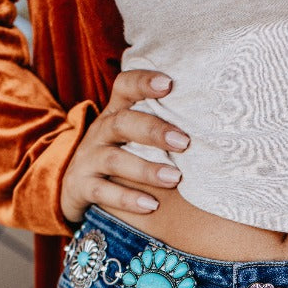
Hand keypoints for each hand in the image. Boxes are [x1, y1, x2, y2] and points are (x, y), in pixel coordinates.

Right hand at [60, 70, 189, 222]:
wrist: (74, 186)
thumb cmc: (120, 158)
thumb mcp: (133, 138)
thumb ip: (160, 129)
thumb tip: (213, 132)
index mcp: (116, 114)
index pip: (125, 87)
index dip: (143, 82)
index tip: (169, 84)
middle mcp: (100, 132)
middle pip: (123, 123)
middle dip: (154, 131)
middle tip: (184, 142)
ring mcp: (89, 159)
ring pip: (115, 159)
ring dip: (146, 169)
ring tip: (175, 178)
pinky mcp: (81, 186)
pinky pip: (102, 191)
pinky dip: (127, 198)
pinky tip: (151, 205)